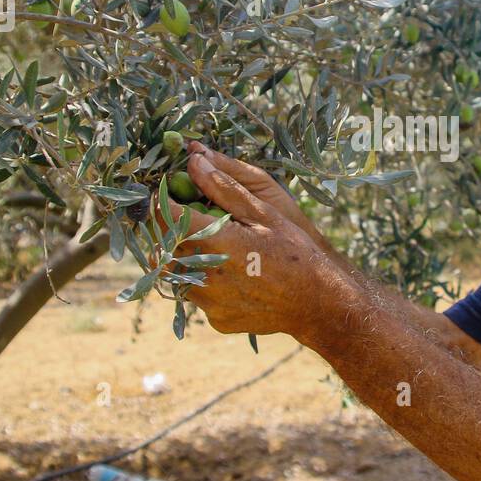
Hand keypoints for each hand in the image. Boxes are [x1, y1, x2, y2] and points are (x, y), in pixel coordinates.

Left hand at [158, 150, 359, 339]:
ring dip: (186, 259)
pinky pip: (198, 298)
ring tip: (213, 249)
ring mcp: (209, 302)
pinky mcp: (216, 320)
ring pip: (177, 275)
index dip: (163, 201)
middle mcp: (204, 274)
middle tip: (191, 221)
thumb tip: (193, 161)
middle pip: (163, 247)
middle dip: (170, 231)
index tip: (171, 194)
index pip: (165, 216)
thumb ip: (223, 188)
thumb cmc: (295, 252)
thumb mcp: (263, 212)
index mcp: (214, 241)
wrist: (318, 303)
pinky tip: (232, 277)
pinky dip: (206, 283)